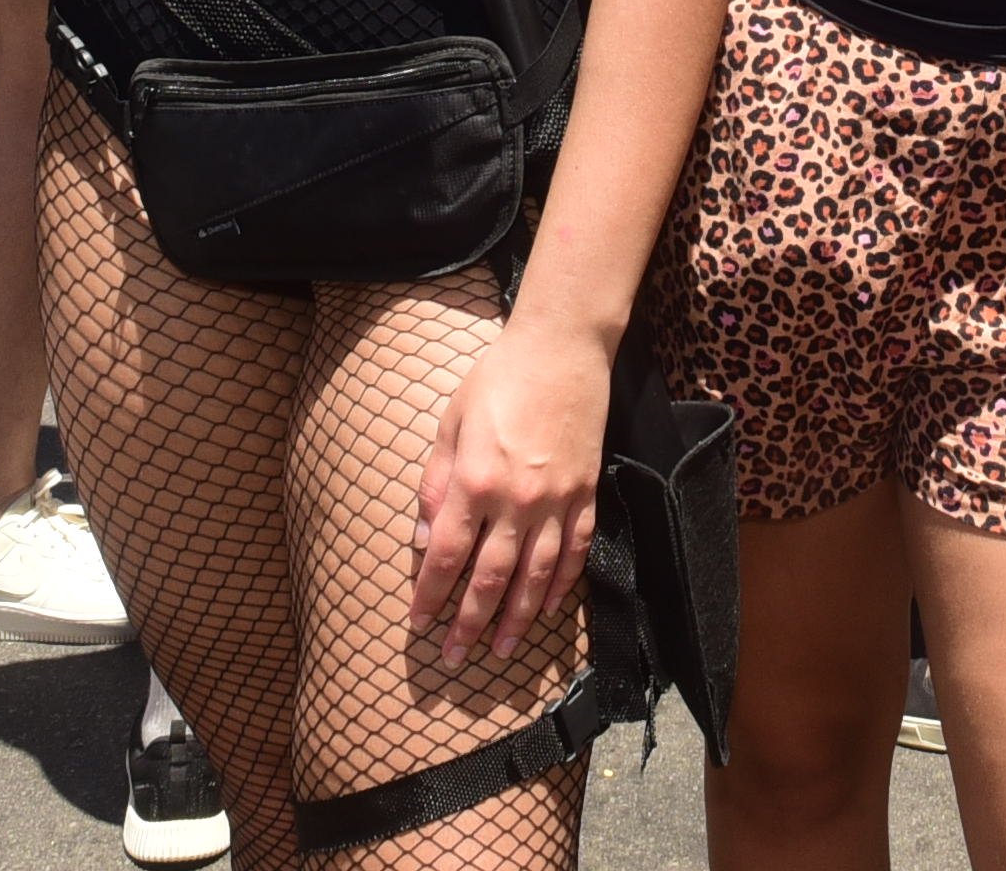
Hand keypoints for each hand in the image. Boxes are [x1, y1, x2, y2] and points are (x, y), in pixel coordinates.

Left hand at [408, 317, 606, 668]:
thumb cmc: (497, 379)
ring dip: (517, 618)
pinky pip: (575, 550)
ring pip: (536, 575)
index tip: (419, 624)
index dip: (431, 595)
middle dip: (470, 622)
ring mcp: (557, 499)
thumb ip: (437, 484)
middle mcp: (517, 499)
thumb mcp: (450, 424)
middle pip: (491, 577)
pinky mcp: (586, 492)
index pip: (448, 555)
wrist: (560, 348)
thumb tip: (427, 538)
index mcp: (475, 481)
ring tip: (502, 651)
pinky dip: (561, 584)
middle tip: (455, 657)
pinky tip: (546, 608)